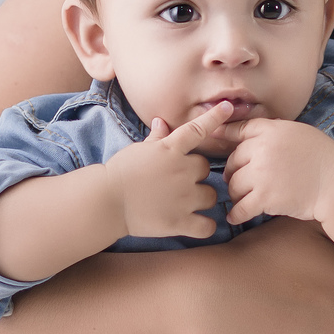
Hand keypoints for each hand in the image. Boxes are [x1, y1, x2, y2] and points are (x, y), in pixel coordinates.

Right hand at [109, 102, 233, 238]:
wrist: (106, 201)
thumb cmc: (119, 173)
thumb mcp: (137, 151)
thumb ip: (156, 139)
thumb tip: (162, 122)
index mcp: (170, 150)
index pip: (197, 130)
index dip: (215, 118)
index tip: (228, 107)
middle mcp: (182, 171)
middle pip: (206, 168)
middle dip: (196, 174)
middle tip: (177, 181)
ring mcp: (184, 198)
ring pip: (211, 195)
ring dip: (202, 198)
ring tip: (182, 203)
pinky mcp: (180, 221)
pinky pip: (207, 226)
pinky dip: (205, 226)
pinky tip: (196, 224)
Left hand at [223, 118, 333, 224]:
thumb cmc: (324, 158)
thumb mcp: (300, 133)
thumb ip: (275, 131)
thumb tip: (253, 132)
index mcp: (272, 130)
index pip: (240, 129)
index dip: (226, 134)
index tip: (215, 137)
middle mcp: (263, 149)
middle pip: (233, 159)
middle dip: (233, 171)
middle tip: (234, 180)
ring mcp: (262, 174)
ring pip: (233, 184)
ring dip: (235, 193)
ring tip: (240, 198)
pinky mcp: (265, 198)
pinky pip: (241, 207)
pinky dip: (236, 214)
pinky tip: (234, 216)